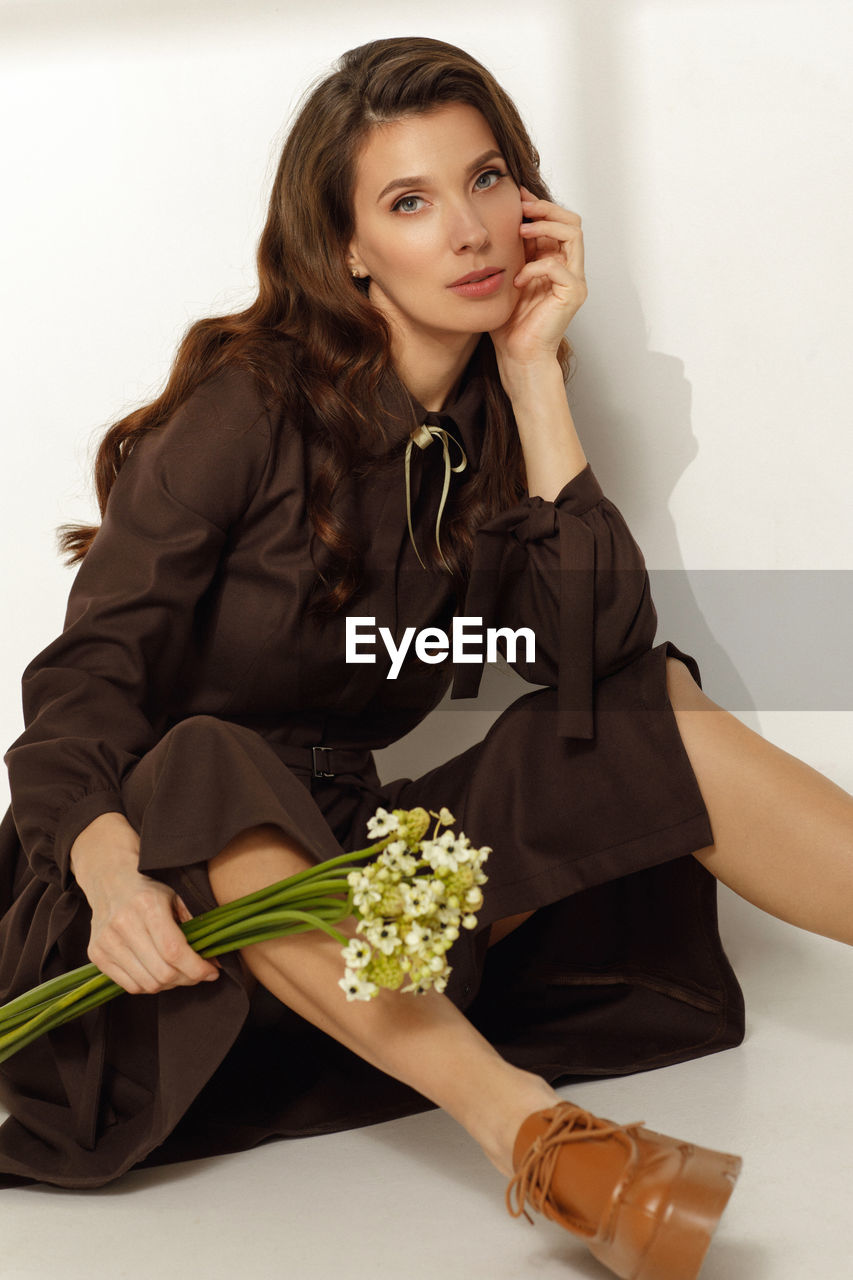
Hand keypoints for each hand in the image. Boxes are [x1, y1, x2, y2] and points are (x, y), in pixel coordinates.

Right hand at [70, 812, 219, 994]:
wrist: (109, 882)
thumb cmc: (148, 891)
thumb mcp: (175, 898)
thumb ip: (194, 926)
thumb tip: (215, 959)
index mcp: (147, 906)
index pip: (174, 951)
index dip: (197, 968)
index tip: (212, 972)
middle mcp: (123, 925)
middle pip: (162, 972)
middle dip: (187, 979)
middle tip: (197, 973)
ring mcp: (107, 942)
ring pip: (148, 984)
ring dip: (170, 985)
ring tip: (178, 973)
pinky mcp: (97, 955)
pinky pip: (130, 986)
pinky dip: (149, 985)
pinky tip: (157, 972)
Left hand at [489, 185, 587, 379]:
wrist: (517, 355)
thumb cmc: (509, 322)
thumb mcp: (506, 276)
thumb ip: (510, 251)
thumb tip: (498, 220)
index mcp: (554, 261)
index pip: (556, 221)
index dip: (538, 205)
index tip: (516, 196)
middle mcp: (568, 268)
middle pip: (571, 220)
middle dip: (545, 208)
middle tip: (521, 207)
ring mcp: (574, 280)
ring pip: (573, 234)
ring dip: (546, 226)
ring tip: (522, 231)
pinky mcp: (572, 294)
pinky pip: (558, 267)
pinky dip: (536, 267)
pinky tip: (518, 278)